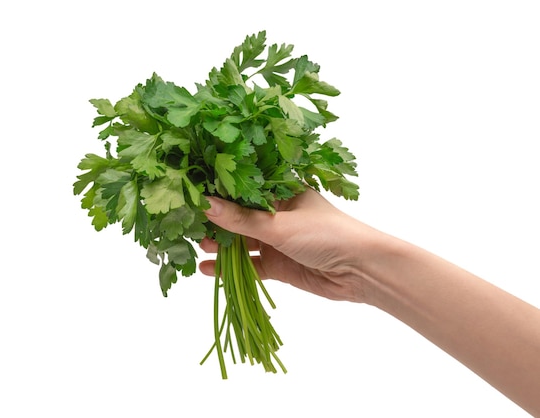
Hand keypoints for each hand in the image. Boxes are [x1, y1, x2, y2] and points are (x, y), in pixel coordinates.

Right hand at [199, 187, 377, 302]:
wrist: (360, 271)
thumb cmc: (325, 233)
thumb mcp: (279, 224)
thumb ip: (241, 219)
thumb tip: (204, 204)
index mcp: (281, 191)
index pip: (243, 187)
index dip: (219, 190)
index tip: (191, 192)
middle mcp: (276, 213)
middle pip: (238, 215)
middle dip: (215, 220)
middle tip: (186, 222)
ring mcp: (276, 240)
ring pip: (241, 241)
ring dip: (220, 244)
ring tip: (195, 245)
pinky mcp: (278, 265)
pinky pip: (248, 264)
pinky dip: (229, 267)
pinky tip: (206, 268)